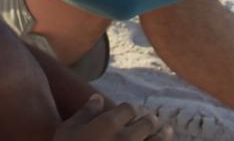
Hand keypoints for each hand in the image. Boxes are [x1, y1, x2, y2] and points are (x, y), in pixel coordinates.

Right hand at [55, 95, 171, 140]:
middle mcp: (127, 138)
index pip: (129, 109)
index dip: (129, 110)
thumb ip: (84, 113)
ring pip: (159, 140)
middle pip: (148, 122)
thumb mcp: (67, 131)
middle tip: (152, 121)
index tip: (130, 113)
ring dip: (164, 135)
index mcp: (109, 124)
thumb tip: (97, 97)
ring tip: (166, 131)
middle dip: (150, 120)